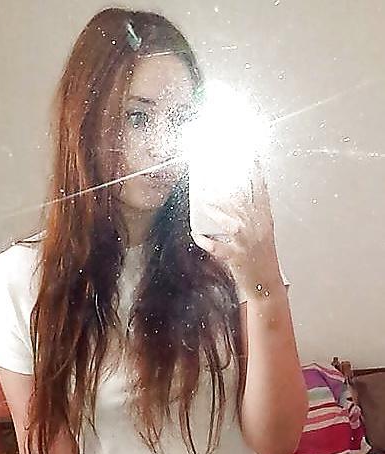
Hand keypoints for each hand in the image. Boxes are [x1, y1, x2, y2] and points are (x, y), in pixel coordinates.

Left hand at [191, 163, 283, 298]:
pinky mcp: (237, 258)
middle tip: (216, 171)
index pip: (261, 191)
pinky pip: (218, 247)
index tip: (250, 155)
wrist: (267, 286)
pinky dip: (206, 241)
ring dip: (216, 209)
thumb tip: (235, 194)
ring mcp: (248, 244)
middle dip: (229, 185)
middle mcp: (258, 229)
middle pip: (243, 202)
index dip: (255, 172)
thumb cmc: (262, 257)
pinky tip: (197, 234)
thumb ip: (252, 213)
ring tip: (204, 197)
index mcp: (265, 220)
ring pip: (231, 221)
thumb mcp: (263, 231)